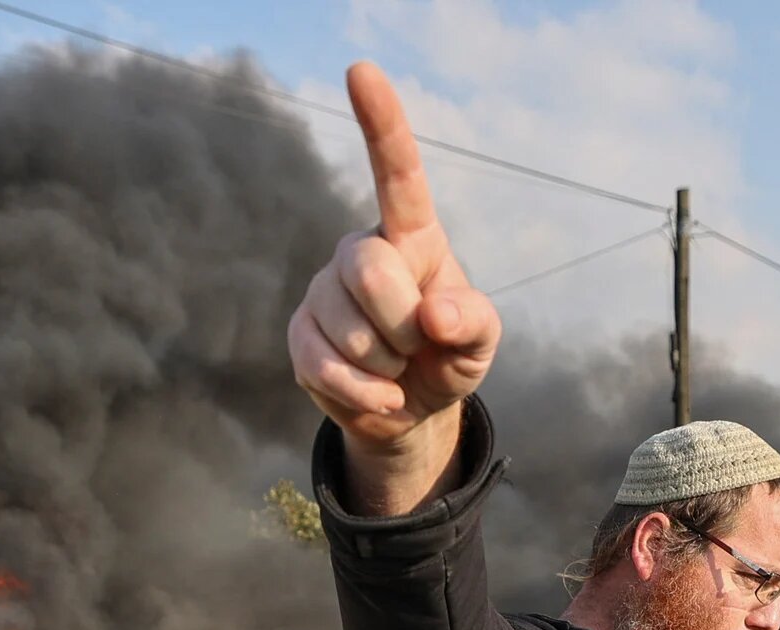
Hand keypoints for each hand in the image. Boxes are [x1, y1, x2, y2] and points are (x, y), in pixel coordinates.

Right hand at [289, 62, 501, 511]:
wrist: (410, 409)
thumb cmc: (449, 356)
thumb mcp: (480, 342)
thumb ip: (474, 323)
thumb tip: (435, 314)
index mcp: (410, 237)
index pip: (396, 173)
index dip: (381, 123)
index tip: (361, 70)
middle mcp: (360, 251)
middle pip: (370, 272)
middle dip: (404, 326)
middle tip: (419, 347)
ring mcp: (323, 291)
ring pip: (349, 329)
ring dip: (387, 367)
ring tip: (397, 369)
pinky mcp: (299, 334)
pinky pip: (325, 365)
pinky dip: (363, 394)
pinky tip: (380, 395)